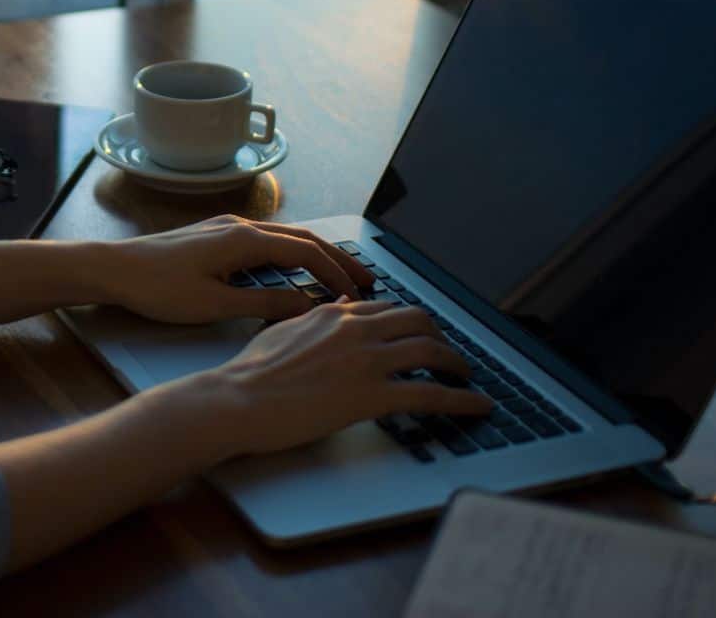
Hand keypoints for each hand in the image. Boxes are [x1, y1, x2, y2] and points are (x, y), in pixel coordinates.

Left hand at [103, 215, 374, 323]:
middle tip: (367, 279)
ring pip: (285, 237)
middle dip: (338, 258)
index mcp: (244, 240)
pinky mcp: (215, 236)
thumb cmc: (157, 288)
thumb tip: (307, 306)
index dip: (336, 273)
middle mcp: (240, 226)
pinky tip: (294, 271)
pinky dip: (291, 254)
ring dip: (315, 255)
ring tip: (338, 275)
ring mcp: (227, 228)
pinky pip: (266, 240)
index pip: (306, 252)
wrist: (113, 268)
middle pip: (303, 238)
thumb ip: (264, 305)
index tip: (358, 295)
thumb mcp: (214, 305)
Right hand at [184, 299, 491, 460]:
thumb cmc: (249, 373)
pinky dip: (463, 400)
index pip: (387, 308)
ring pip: (432, 351)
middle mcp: (356, 329)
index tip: (419, 334)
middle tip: (448, 354)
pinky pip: (431, 394)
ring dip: (458, 365)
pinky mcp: (373, 395)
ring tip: (467, 378)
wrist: (237, 400)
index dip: (410, 322)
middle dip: (441, 336)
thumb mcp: (282, 331)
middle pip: (418, 321)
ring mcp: (367, 361)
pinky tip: (478, 407)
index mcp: (334, 315)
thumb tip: (337, 306)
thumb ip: (314, 318)